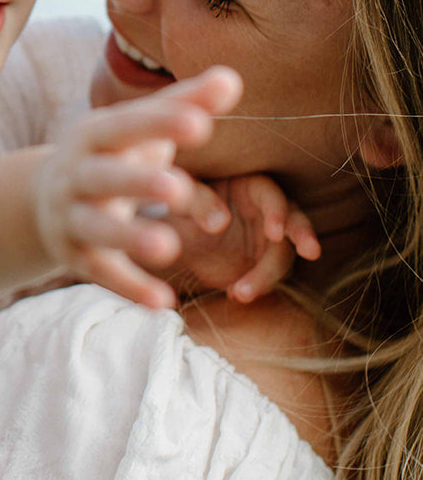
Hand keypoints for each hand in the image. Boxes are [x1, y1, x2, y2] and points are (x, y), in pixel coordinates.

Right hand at [32, 66, 242, 308]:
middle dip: (136, 183)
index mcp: (95, 135)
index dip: (160, 124)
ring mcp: (72, 217)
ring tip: (169, 246)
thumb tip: (232, 78)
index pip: (126, 126)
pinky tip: (164, 303)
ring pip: (97, 230)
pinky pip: (102, 273)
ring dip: (129, 238)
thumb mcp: (140, 128)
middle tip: (177, 189)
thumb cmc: (113, 154)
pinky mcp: (76, 257)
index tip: (201, 123)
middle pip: (103, 178)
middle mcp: (77, 174)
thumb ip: (186, 104)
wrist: (45, 198)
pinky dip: (130, 288)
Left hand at [165, 172, 320, 301]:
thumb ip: (198, 204)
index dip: (277, 210)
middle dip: (303, 234)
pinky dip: (259, 286)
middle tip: (311, 251)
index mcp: (245, 186)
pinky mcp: (263, 261)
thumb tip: (220, 221)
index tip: (275, 232)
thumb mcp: (179, 204)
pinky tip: (236, 293)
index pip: (270, 194)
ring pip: (284, 253)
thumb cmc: (174, 210)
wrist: (167, 241)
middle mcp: (263, 209)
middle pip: (293, 219)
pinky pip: (271, 275)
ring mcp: (266, 237)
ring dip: (269, 275)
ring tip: (241, 293)